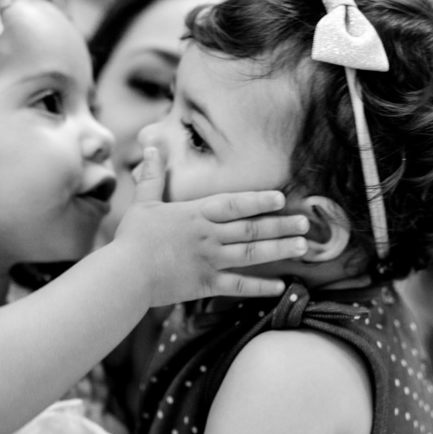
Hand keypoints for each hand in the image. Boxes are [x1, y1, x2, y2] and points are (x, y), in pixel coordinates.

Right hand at [112, 148, 307, 305]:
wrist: (126, 274)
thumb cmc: (132, 238)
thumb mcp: (143, 202)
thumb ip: (153, 176)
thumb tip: (153, 146)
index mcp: (196, 214)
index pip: (235, 203)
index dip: (259, 200)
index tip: (282, 198)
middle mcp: (209, 235)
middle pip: (252, 228)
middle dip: (281, 224)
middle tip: (306, 222)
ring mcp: (210, 260)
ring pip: (252, 253)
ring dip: (280, 249)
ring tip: (303, 247)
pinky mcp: (206, 284)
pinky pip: (240, 286)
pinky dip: (262, 287)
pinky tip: (281, 286)